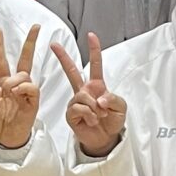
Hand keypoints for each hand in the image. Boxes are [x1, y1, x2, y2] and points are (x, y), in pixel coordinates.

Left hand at [0, 27, 41, 150]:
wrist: (4, 139)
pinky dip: (23, 87)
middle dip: (30, 43)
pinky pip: (32, 87)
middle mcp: (15, 85)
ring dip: (15, 80)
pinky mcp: (33, 101)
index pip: (1, 61)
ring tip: (8, 91)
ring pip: (25, 74)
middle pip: (24, 59)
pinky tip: (16, 93)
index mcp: (2, 83)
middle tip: (36, 27)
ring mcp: (25, 92)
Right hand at [49, 30, 126, 159]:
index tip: (91, 36)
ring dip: (95, 107)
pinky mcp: (71, 113)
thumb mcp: (121, 107)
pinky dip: (89, 115)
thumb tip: (99, 98)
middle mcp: (84, 91)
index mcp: (96, 86)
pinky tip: (92, 120)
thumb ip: (113, 99)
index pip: (95, 65)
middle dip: (62, 57)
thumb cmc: (112, 120)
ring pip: (82, 96)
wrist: (106, 139)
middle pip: (71, 71)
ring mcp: (76, 102)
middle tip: (54, 44)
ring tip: (99, 115)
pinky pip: (79, 108)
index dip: (94, 50)